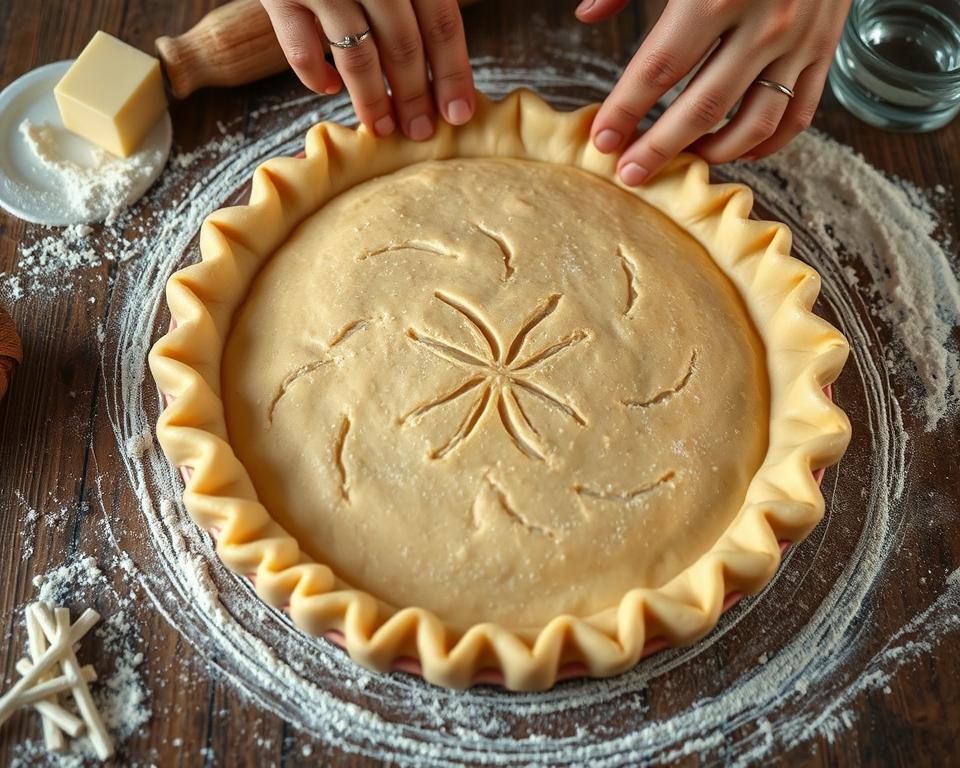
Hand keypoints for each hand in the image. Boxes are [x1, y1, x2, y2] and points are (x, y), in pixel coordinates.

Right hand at [261, 0, 475, 139]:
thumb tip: (442, 46)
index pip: (441, 24)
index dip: (452, 73)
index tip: (458, 113)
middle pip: (403, 46)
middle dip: (414, 96)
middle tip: (420, 132)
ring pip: (357, 55)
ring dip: (371, 99)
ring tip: (380, 128)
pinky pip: (299, 48)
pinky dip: (314, 75)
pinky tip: (330, 89)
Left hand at [577, 0, 850, 184]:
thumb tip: (587, 15)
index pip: (658, 70)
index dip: (625, 111)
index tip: (602, 141)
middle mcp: (762, 23)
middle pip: (701, 109)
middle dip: (659, 148)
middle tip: (629, 174)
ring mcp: (799, 40)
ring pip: (753, 123)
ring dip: (713, 153)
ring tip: (682, 162)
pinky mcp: (825, 48)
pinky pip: (798, 114)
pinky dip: (767, 143)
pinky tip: (736, 151)